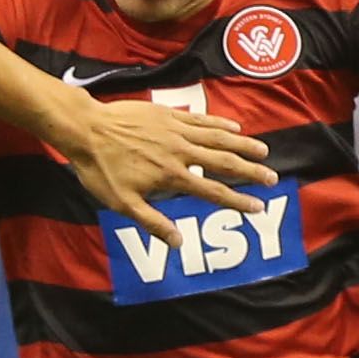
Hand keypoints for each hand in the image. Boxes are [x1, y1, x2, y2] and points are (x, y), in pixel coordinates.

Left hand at [64, 97, 275, 244]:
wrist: (86, 129)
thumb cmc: (101, 170)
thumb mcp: (122, 204)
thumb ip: (153, 223)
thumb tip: (178, 243)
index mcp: (171, 176)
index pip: (213, 191)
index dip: (238, 201)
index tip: (257, 207)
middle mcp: (180, 152)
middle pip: (223, 162)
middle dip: (250, 171)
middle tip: (272, 178)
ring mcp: (175, 130)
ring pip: (217, 137)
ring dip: (243, 145)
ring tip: (263, 151)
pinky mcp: (168, 114)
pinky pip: (201, 119)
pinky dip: (220, 123)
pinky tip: (234, 127)